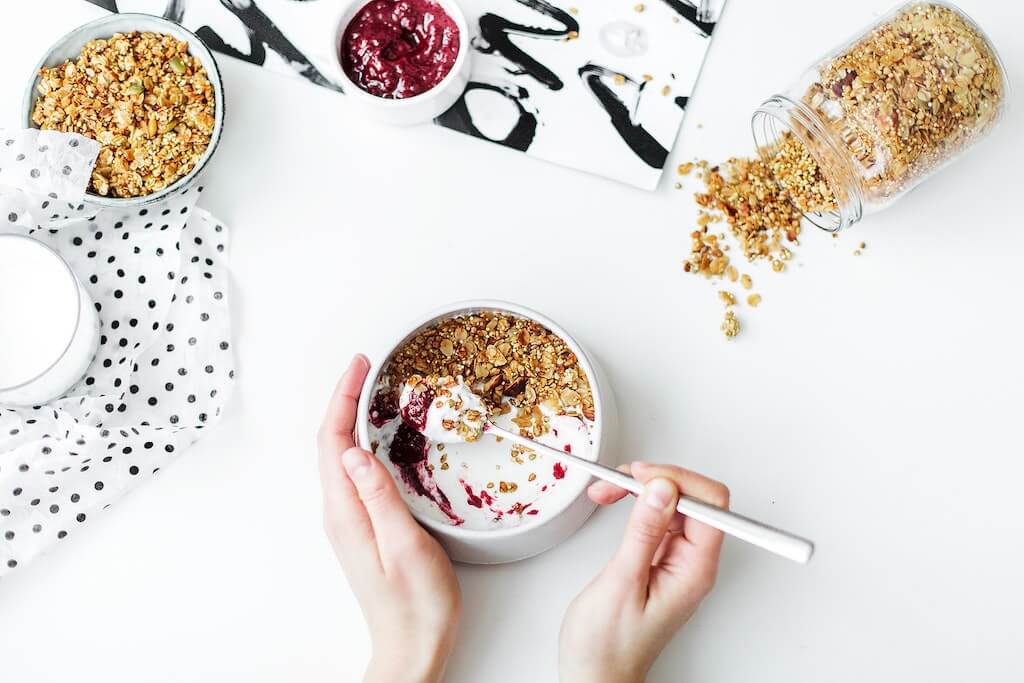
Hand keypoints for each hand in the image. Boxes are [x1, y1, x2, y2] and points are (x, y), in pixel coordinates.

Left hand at [317, 354, 460, 682]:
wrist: (413, 646)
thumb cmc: (416, 604)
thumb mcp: (405, 546)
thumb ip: (380, 497)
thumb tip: (355, 452)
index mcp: (346, 513)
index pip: (333, 442)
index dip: (343, 399)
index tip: (359, 365)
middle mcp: (340, 513)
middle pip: (331, 444)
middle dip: (343, 399)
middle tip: (365, 367)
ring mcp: (349, 520)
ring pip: (341, 457)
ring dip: (351, 419)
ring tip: (370, 390)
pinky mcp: (363, 526)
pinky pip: (354, 472)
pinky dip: (362, 442)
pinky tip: (378, 437)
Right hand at [559, 462, 728, 682]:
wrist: (595, 675)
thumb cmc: (608, 645)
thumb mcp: (622, 583)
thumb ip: (644, 532)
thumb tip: (662, 488)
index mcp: (695, 570)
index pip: (711, 504)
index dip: (677, 480)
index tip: (641, 477)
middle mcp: (693, 562)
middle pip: (694, 498)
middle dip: (656, 479)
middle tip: (618, 480)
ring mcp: (679, 559)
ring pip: (674, 502)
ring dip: (642, 488)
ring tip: (609, 489)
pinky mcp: (661, 558)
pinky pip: (659, 516)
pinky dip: (636, 503)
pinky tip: (615, 502)